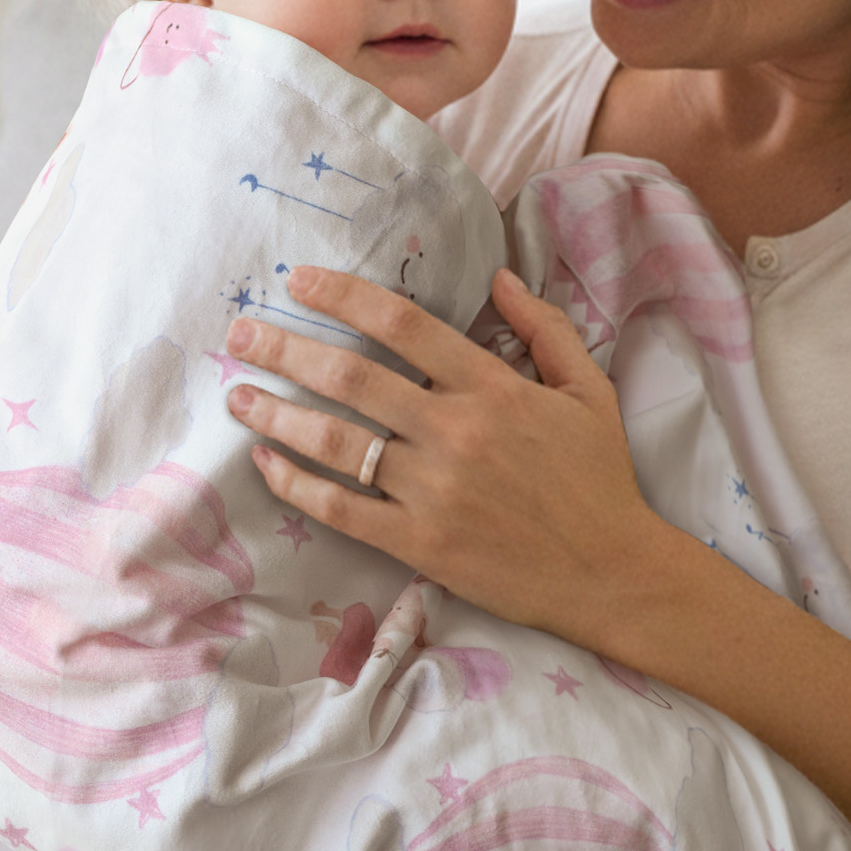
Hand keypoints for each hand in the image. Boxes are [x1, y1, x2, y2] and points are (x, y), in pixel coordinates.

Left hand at [223, 264, 658, 641]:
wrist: (613, 573)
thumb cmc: (599, 477)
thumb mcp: (588, 388)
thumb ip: (544, 328)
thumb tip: (498, 277)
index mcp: (493, 387)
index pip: (403, 324)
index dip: (343, 295)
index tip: (298, 281)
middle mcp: (455, 432)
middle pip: (352, 377)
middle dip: (287, 349)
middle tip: (241, 333)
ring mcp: (433, 491)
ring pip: (337, 442)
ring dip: (277, 414)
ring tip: (237, 394)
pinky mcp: (420, 544)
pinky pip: (342, 510)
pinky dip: (297, 485)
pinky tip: (265, 464)